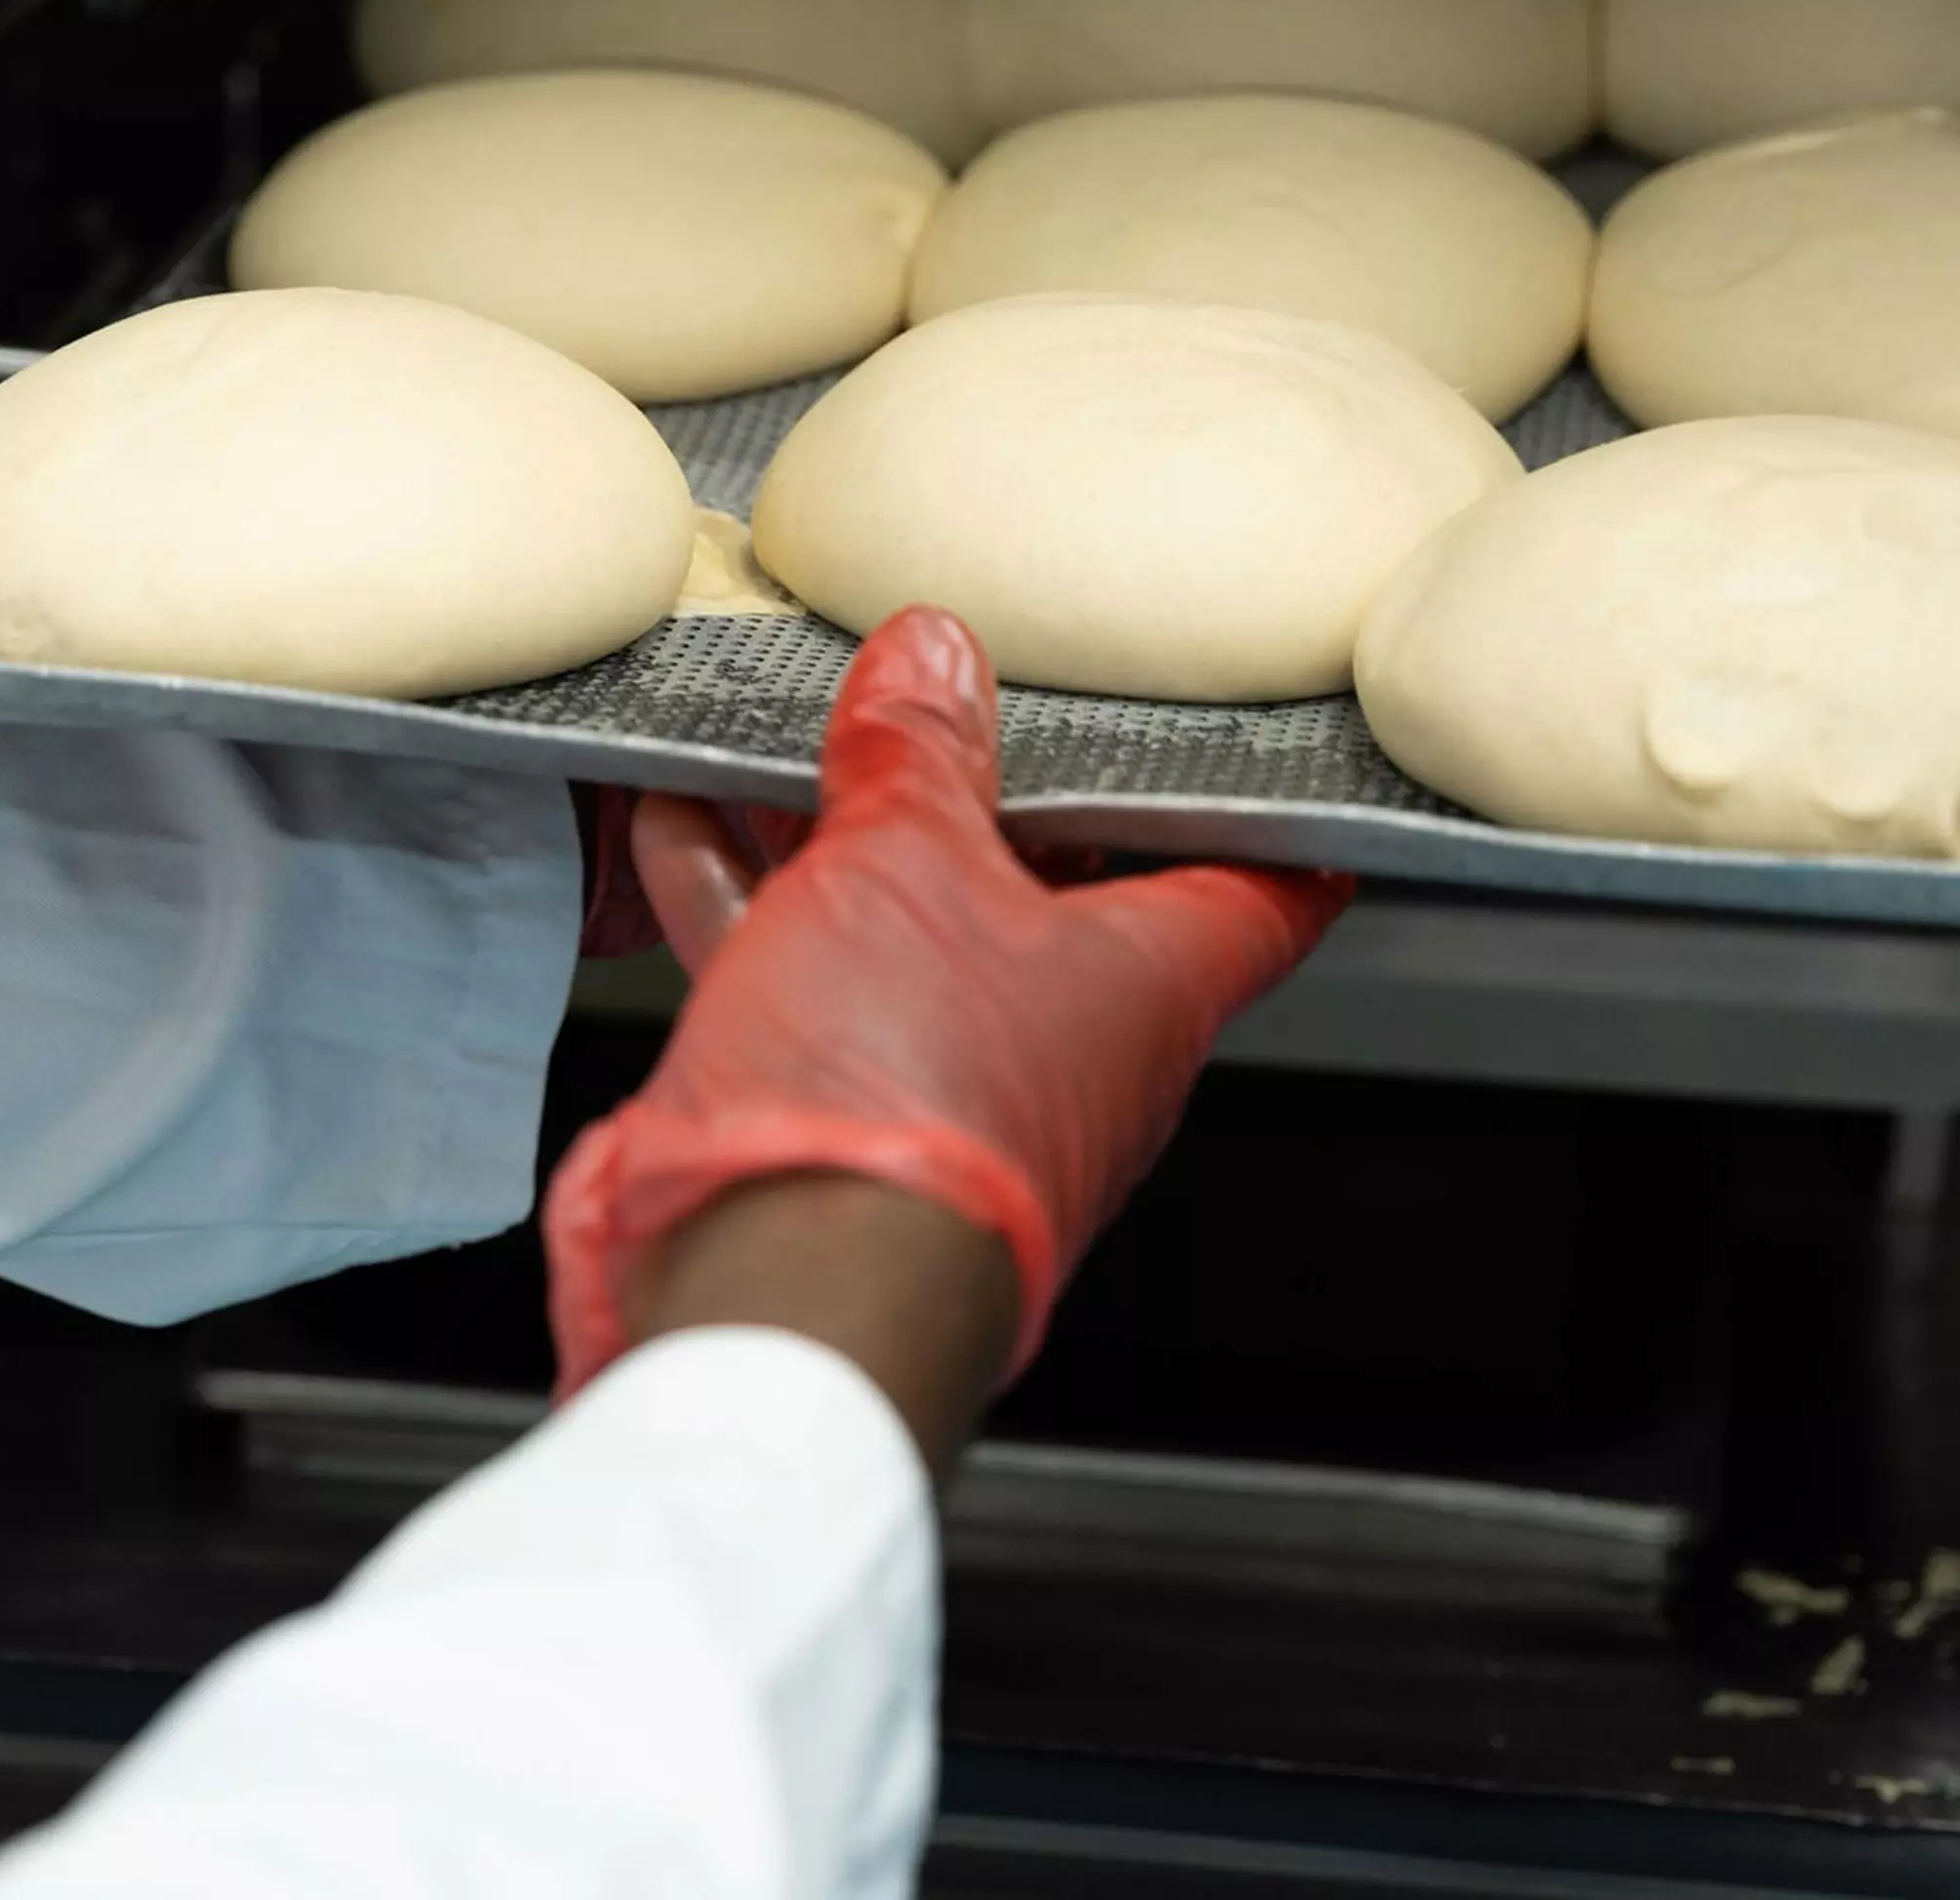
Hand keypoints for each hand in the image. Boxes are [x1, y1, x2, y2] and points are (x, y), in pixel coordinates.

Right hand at [542, 606, 1352, 1402]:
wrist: (771, 1298)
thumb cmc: (900, 1109)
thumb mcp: (905, 864)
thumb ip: (919, 755)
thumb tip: (931, 663)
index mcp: (1150, 986)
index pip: (1265, 891)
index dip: (1276, 819)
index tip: (1275, 767)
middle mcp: (1072, 1050)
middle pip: (1055, 893)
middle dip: (987, 791)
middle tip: (946, 695)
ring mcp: (951, 1091)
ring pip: (910, 931)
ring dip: (841, 836)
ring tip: (781, 740)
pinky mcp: (838, 1120)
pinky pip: (808, 982)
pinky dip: (752, 900)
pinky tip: (684, 826)